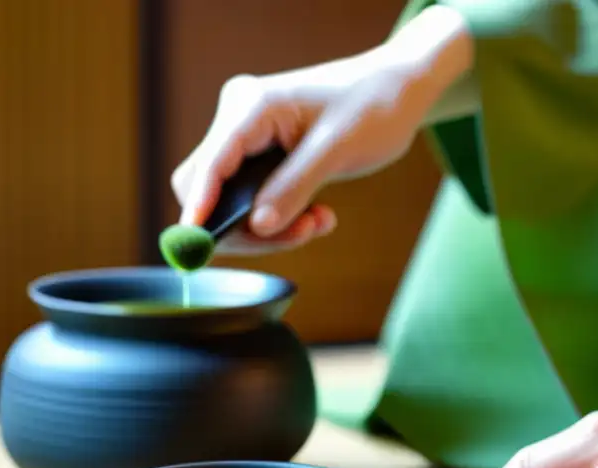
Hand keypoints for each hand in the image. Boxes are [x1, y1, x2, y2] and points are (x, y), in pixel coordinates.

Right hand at [170, 5, 473, 253]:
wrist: (397, 90)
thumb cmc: (373, 107)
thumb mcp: (337, 150)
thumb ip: (294, 187)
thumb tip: (257, 226)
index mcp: (250, 106)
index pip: (209, 165)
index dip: (201, 208)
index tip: (200, 247)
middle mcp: (238, 118)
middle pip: (207, 189)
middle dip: (245, 225)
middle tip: (299, 235)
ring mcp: (247, 137)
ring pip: (228, 201)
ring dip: (269, 226)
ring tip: (317, 223)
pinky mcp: (260, 156)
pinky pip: (251, 199)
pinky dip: (279, 218)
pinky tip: (318, 215)